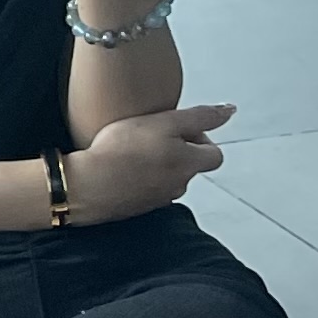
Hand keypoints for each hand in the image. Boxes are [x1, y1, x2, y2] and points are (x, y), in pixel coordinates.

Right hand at [66, 104, 233, 221]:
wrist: (88, 185)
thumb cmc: (123, 150)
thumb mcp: (165, 122)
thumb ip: (200, 117)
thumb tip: (230, 111)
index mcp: (189, 164)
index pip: (215, 154)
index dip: (202, 138)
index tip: (180, 128)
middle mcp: (179, 186)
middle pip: (191, 166)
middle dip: (179, 150)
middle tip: (153, 134)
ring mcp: (158, 199)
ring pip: (169, 178)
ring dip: (159, 164)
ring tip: (134, 148)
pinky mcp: (138, 207)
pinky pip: (147, 188)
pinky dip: (141, 177)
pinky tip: (122, 166)